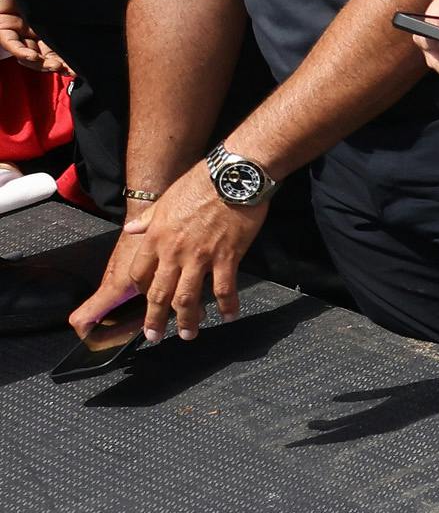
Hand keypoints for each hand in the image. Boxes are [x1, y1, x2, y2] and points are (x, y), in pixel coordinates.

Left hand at [71, 159, 267, 346]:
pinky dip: (227, 305)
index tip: (147, 300)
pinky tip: (230, 316)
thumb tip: (130, 229)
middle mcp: (173, 252)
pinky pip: (224, 288)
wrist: (233, 175)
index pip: (139, 274)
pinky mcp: (227, 257)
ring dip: (187, 321)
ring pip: (187, 298)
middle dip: (155, 320)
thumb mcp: (165, 199)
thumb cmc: (200, 182)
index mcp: (155, 237)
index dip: (142, 291)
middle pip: (159, 294)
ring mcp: (200, 257)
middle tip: (154, 337)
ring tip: (188, 335)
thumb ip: (147, 219)